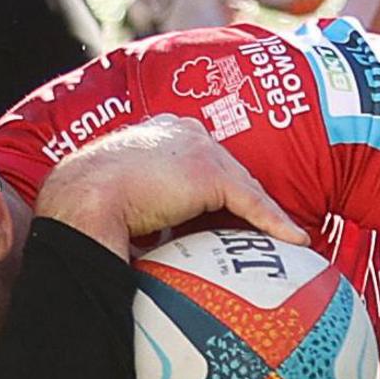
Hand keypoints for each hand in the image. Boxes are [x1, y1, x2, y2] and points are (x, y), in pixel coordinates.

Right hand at [35, 116, 308, 259]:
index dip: (206, 182)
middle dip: (242, 192)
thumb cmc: (85, 204)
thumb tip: (137, 246)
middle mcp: (179, 132)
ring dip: (264, 212)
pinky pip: (253, 204)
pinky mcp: (213, 175)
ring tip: (282, 236)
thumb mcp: (111, 199)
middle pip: (225, 168)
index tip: (213, 205)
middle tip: (257, 221)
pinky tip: (294, 241)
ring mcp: (198, 151)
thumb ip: (132, 209)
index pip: (193, 157)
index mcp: (153, 133)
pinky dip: (275, 223)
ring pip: (242, 186)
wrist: (85, 198)